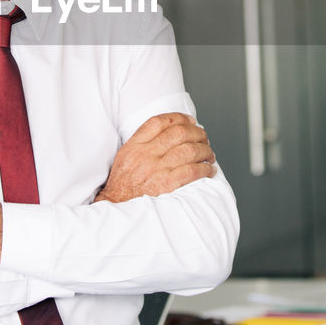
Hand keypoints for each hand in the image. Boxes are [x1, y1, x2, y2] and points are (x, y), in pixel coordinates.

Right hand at [95, 113, 215, 203]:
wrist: (115, 206)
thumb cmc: (122, 183)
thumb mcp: (125, 156)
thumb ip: (143, 142)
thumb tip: (169, 133)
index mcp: (135, 145)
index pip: (160, 122)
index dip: (180, 118)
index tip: (191, 121)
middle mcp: (146, 155)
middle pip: (179, 133)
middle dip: (198, 133)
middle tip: (204, 139)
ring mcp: (156, 169)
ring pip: (189, 150)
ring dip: (205, 151)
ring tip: (209, 155)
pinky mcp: (166, 185)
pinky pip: (192, 171)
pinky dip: (204, 169)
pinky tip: (208, 170)